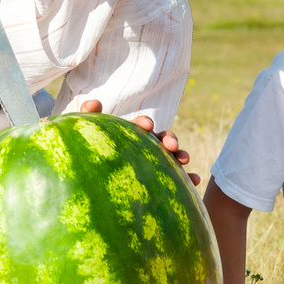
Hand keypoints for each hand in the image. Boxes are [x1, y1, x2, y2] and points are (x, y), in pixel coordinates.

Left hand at [77, 99, 195, 185]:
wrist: (92, 180)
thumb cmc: (91, 152)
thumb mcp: (88, 135)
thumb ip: (88, 117)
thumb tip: (94, 102)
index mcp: (131, 135)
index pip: (139, 126)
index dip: (143, 124)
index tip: (146, 125)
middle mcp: (147, 147)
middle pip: (161, 139)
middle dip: (168, 138)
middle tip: (171, 145)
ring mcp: (156, 163)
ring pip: (172, 157)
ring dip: (181, 154)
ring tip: (184, 159)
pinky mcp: (163, 181)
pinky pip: (179, 179)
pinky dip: (189, 178)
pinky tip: (195, 181)